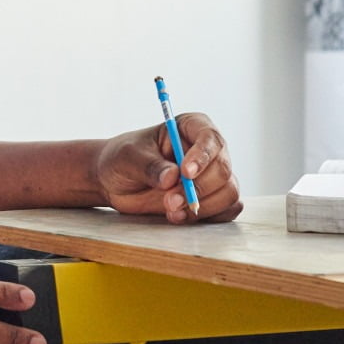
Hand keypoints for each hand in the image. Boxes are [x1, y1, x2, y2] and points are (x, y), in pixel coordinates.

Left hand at [93, 113, 242, 223]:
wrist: (116, 182)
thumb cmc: (123, 158)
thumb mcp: (128, 156)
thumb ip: (149, 166)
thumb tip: (172, 178)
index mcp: (190, 127)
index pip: (210, 137)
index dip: (202, 156)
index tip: (185, 173)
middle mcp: (207, 151)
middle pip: (222, 169)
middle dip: (197, 189)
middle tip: (169, 201)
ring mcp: (211, 176)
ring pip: (228, 192)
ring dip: (202, 206)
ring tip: (171, 211)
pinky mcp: (211, 199)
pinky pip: (227, 210)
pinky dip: (208, 217)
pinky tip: (181, 216)